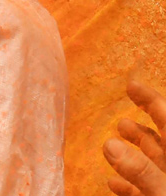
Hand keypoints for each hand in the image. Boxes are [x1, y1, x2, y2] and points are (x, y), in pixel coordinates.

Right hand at [106, 80, 165, 195]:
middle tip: (119, 119)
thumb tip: (108, 143)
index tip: (131, 84)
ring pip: (152, 165)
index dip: (150, 99)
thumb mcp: (163, 193)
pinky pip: (145, 189)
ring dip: (131, 153)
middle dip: (139, 129)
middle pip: (160, 141)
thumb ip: (140, 170)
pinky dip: (129, 184)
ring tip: (111, 143)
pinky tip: (112, 183)